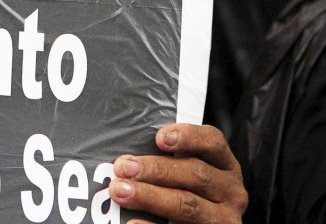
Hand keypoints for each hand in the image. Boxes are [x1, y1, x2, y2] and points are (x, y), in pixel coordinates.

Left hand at [109, 123, 247, 223]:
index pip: (213, 142)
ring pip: (188, 205)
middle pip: (196, 174)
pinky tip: (132, 222)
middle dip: (156, 169)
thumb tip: (126, 156)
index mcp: (224, 165)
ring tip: (121, 191)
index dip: (188, 137)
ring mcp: (224, 219)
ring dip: (150, 197)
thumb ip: (165, 159)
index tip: (160, 138)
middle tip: (123, 167)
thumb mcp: (185, 171)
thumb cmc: (184, 190)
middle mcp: (230, 191)